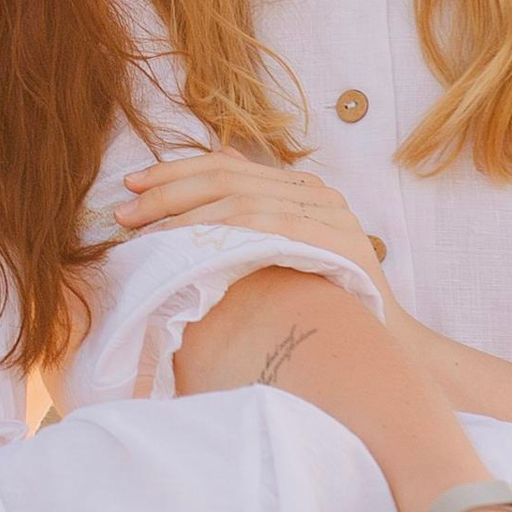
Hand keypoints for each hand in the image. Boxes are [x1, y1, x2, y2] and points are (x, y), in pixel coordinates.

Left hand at [116, 150, 396, 313]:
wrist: (385, 345)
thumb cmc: (321, 305)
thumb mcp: (275, 257)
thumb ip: (245, 223)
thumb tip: (197, 191)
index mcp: (299, 188)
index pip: (227, 166)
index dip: (176, 171)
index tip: (132, 186)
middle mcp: (317, 192)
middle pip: (228, 178)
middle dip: (169, 192)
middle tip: (125, 211)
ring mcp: (331, 214)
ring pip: (242, 201)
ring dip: (186, 216)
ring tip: (147, 235)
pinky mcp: (338, 241)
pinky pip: (268, 227)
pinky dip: (222, 233)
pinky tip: (188, 247)